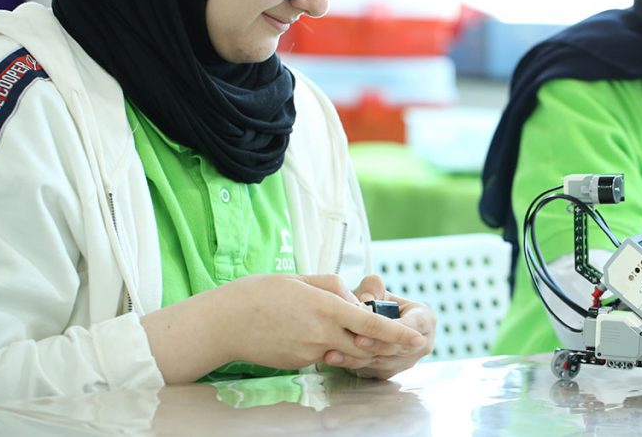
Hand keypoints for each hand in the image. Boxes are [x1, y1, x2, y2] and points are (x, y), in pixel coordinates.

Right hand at [224, 274, 425, 370]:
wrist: (224, 323)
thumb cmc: (259, 294)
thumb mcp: (300, 278)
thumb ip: (333, 287)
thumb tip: (353, 299)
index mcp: (325, 307)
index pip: (370, 325)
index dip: (397, 334)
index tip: (417, 338)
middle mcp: (321, 334)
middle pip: (365, 345)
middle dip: (385, 345)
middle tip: (403, 341)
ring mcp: (309, 352)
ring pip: (345, 351)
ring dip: (356, 345)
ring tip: (353, 332)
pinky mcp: (299, 363)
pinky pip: (324, 355)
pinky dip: (331, 347)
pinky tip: (313, 333)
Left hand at [321, 273, 435, 379]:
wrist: (375, 321)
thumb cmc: (379, 303)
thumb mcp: (378, 290)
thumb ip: (373, 287)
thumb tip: (366, 298)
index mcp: (425, 320)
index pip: (413, 327)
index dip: (393, 329)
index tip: (374, 327)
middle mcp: (420, 344)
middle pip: (397, 348)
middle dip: (374, 345)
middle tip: (354, 340)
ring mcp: (406, 361)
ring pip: (382, 362)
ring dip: (357, 357)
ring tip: (335, 351)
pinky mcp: (389, 372)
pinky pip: (371, 370)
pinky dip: (352, 363)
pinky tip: (333, 358)